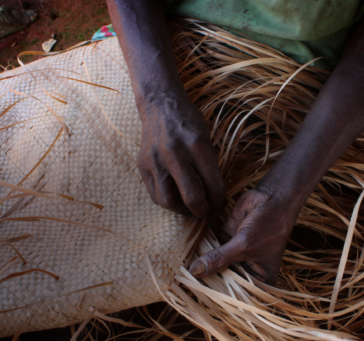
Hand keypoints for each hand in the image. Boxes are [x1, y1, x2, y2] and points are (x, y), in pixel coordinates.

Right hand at [137, 95, 224, 217]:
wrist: (160, 105)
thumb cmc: (188, 122)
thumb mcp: (206, 139)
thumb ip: (210, 166)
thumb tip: (216, 195)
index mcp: (197, 145)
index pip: (213, 184)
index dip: (219, 201)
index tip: (220, 204)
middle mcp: (175, 153)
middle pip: (191, 197)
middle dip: (203, 211)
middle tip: (207, 211)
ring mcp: (156, 160)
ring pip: (168, 201)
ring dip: (182, 210)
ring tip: (189, 207)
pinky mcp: (143, 165)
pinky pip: (154, 194)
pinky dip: (167, 201)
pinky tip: (175, 197)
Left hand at [188, 188, 296, 285]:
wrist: (272, 196)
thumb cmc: (269, 225)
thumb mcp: (244, 245)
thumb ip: (219, 258)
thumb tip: (195, 271)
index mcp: (261, 280)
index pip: (236, 294)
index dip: (217, 295)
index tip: (194, 296)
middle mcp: (247, 271)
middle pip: (223, 280)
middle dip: (205, 280)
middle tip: (181, 283)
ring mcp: (235, 256)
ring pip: (214, 265)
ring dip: (200, 265)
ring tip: (178, 270)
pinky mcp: (226, 241)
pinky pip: (210, 249)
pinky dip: (199, 250)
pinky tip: (183, 255)